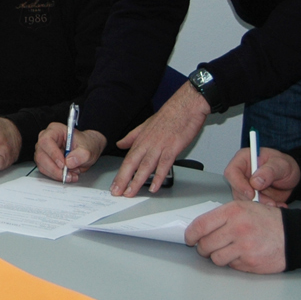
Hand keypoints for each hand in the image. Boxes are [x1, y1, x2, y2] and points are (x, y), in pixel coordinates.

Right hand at [33, 123, 106, 182]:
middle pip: (41, 155)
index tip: (63, 164)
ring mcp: (44, 150)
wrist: (86, 150)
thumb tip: (69, 162)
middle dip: (54, 168)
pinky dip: (55, 175)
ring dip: (55, 173)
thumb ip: (81, 155)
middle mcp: (46, 139)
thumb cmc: (85, 144)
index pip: (47, 140)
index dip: (53, 153)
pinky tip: (66, 175)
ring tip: (70, 175)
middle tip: (67, 174)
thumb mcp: (88, 149)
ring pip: (42, 164)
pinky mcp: (44, 160)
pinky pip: (45, 170)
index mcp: (55, 130)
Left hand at [111, 81, 209, 195]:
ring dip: (137, 181)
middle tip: (117, 193)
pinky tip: (154, 186)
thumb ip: (132, 136)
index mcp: (141, 139)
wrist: (186, 106)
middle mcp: (147, 143)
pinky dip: (158, 176)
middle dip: (123, 180)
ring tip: (131, 193)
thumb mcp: (146, 124)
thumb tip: (120, 144)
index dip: (120, 173)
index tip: (115, 185)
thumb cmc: (169, 115)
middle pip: (132, 164)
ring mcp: (159, 146)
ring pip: (145, 166)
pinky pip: (164, 165)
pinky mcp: (172, 148)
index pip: (127, 159)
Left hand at [185, 200, 286, 273]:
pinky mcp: (250, 262)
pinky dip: (232, 262)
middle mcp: (237, 228)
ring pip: (215, 258)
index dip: (191, 234)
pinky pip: (230, 266)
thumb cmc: (268, 221)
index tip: (190, 238)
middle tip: (207, 247)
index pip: (201, 225)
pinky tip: (241, 255)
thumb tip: (199, 228)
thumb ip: (222, 216)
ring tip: (226, 251)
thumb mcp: (244, 208)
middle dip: (203, 248)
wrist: (294, 236)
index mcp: (233, 211)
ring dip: (217, 257)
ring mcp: (244, 247)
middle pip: (205, 244)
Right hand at [224, 146, 300, 204]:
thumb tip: (255, 182)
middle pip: (237, 190)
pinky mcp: (251, 198)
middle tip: (270, 202)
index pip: (232, 172)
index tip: (251, 193)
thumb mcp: (281, 164)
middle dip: (253, 199)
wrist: (290, 176)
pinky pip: (253, 207)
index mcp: (244, 160)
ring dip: (260, 205)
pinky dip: (265, 209)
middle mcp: (241, 174)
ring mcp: (245, 187)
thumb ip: (269, 171)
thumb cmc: (284, 165)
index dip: (238, 184)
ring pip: (244, 201)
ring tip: (276, 204)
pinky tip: (277, 205)